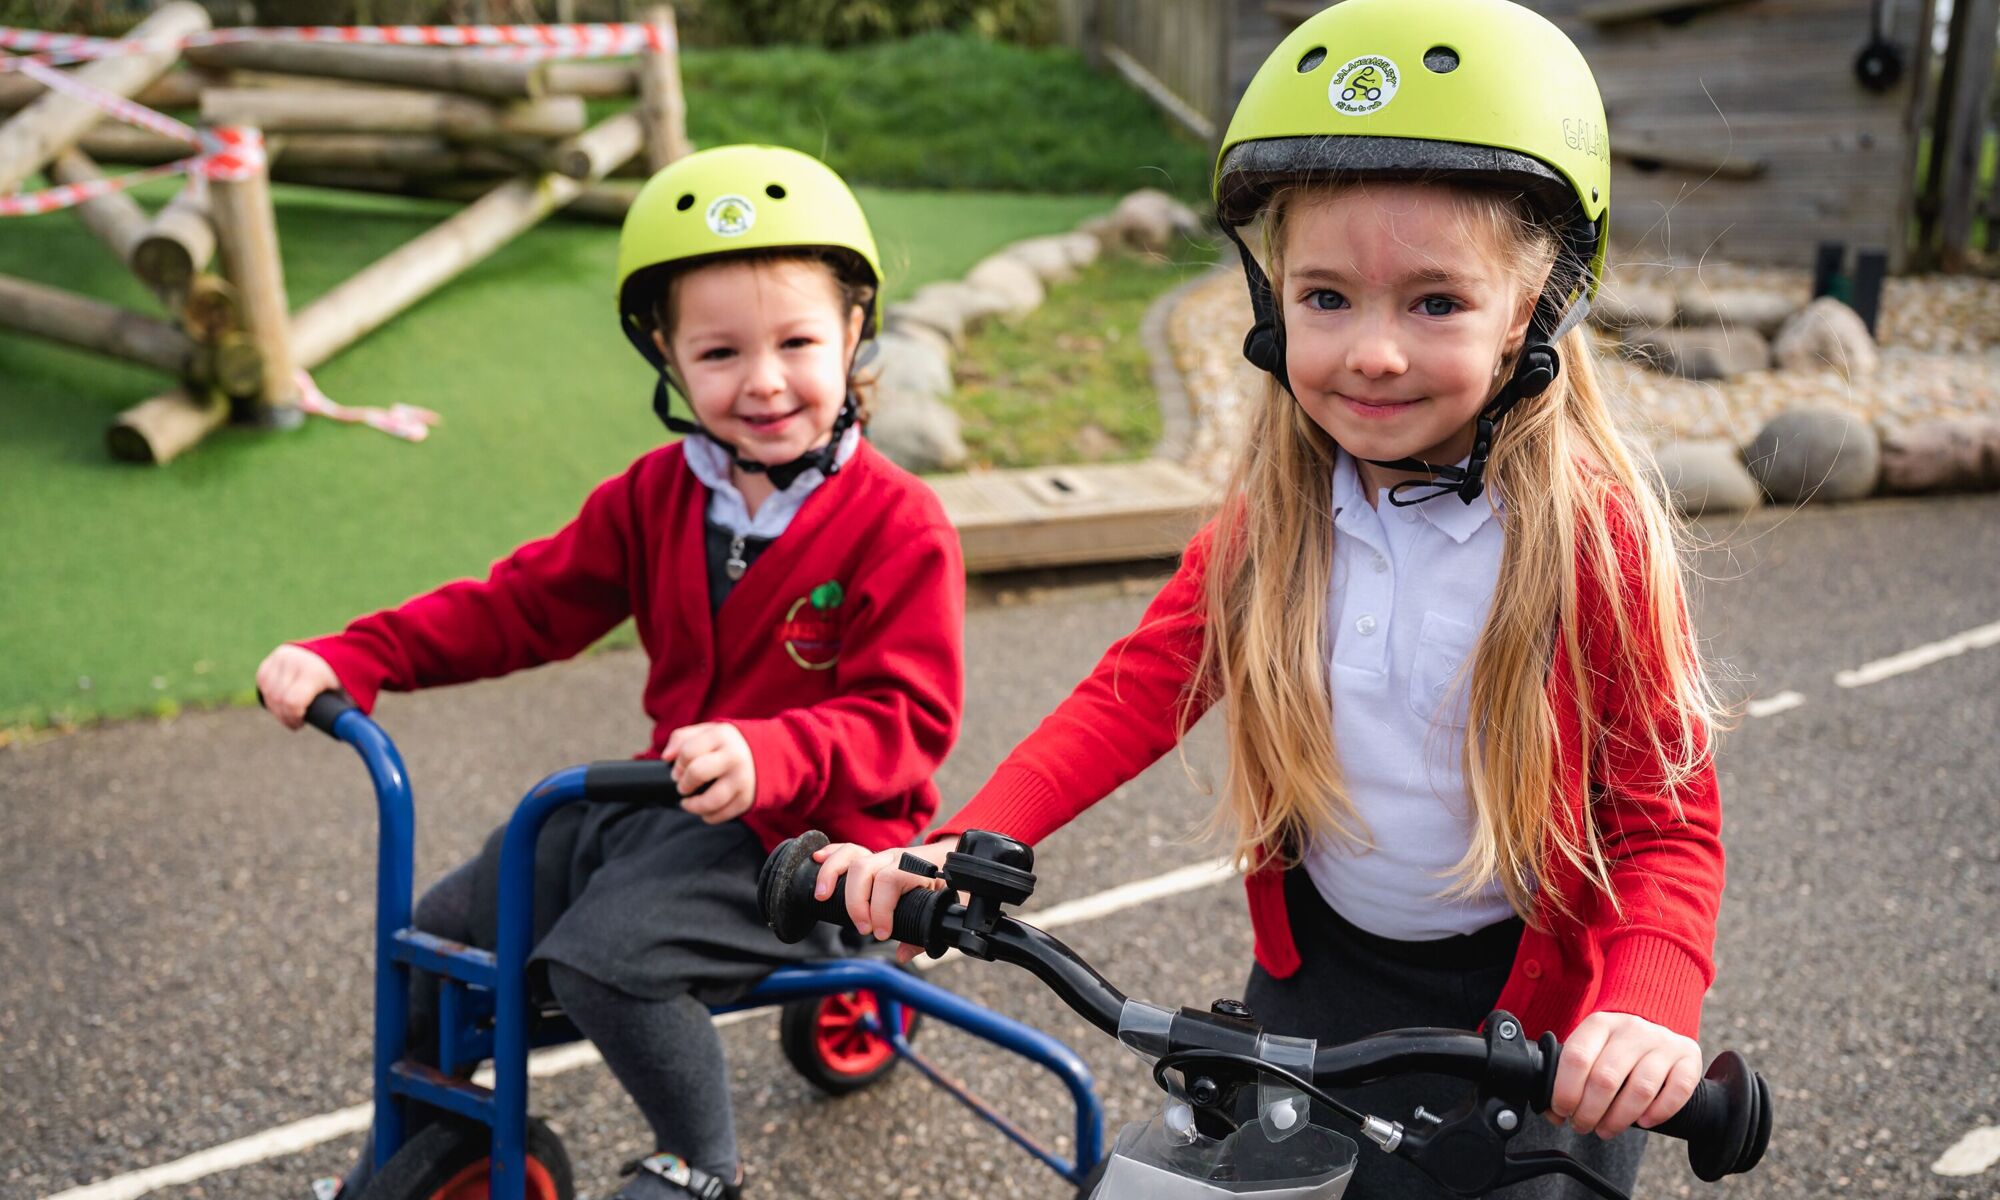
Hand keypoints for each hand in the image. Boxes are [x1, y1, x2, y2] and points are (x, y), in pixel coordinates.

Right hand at [255, 645, 339, 729]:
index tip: (300, 724)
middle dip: (284, 716)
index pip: (292, 702)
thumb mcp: (347, 695)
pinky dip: (269, 693)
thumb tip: (341, 733)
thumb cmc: (343, 680)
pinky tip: (278, 699)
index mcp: (314, 672)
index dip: (293, 718)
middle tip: (294, 722)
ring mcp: (282, 657)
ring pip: (268, 691)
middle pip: (278, 699)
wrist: (340, 651)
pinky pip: (263, 680)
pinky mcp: (274, 656)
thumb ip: (345, 714)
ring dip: (275, 707)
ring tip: (287, 712)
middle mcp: (295, 661)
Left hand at [662, 722, 755, 823]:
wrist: (767, 754)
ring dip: (692, 806)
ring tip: (688, 803)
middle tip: (683, 787)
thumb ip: (682, 738)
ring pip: (710, 801)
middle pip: (698, 773)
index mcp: (722, 736)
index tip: (677, 771)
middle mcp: (734, 757)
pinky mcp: (746, 799)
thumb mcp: (708, 732)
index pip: (688, 752)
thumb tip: (666, 757)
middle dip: (684, 784)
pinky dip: (708, 816)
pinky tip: (705, 810)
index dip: (677, 765)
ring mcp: (742, 779)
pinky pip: (721, 815)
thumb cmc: (727, 745)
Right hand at [811, 836, 957, 961]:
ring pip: (851, 855)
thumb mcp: (947, 908)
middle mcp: (896, 857)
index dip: (880, 909)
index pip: (890, 880)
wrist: (954, 858)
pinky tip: (816, 861)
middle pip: (865, 869)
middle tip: (862, 928)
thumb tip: (903, 954)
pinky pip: (847, 850)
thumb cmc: (952, 884)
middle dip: (856, 901)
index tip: (880, 933)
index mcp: (916, 868)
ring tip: (822, 897)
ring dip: (832, 874)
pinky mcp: (871, 858)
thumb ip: (925, 933)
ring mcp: (881, 855)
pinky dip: (831, 854)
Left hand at [1546, 1011, 1702, 1138]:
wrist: (1655, 1018)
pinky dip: (1659, 1112)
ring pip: (1640, 1089)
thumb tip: (1552, 1113)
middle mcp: (1632, 1029)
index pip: (1577, 1058)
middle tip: (1582, 1126)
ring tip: (1606, 1130)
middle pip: (1606, 1078)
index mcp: (1600, 1023)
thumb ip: (1569, 1075)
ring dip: (1619, 1119)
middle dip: (1589, 1112)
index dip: (1565, 1091)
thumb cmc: (1613, 1045)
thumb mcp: (1589, 1047)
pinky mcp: (1689, 1057)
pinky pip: (1677, 1091)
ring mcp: (1663, 1042)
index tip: (1562, 1111)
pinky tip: (1644, 1122)